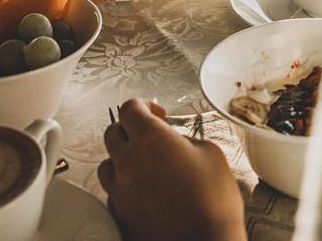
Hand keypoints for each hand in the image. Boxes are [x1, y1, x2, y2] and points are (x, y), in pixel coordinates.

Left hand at [98, 99, 245, 240]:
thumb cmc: (214, 202)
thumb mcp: (210, 154)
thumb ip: (185, 140)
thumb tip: (175, 143)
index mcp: (151, 139)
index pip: (130, 108)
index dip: (143, 105)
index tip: (158, 113)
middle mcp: (129, 162)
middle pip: (112, 133)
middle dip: (129, 129)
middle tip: (149, 136)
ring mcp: (121, 192)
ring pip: (107, 165)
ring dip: (121, 160)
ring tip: (143, 166)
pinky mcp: (121, 217)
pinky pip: (112, 194)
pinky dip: (123, 189)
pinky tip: (142, 193)